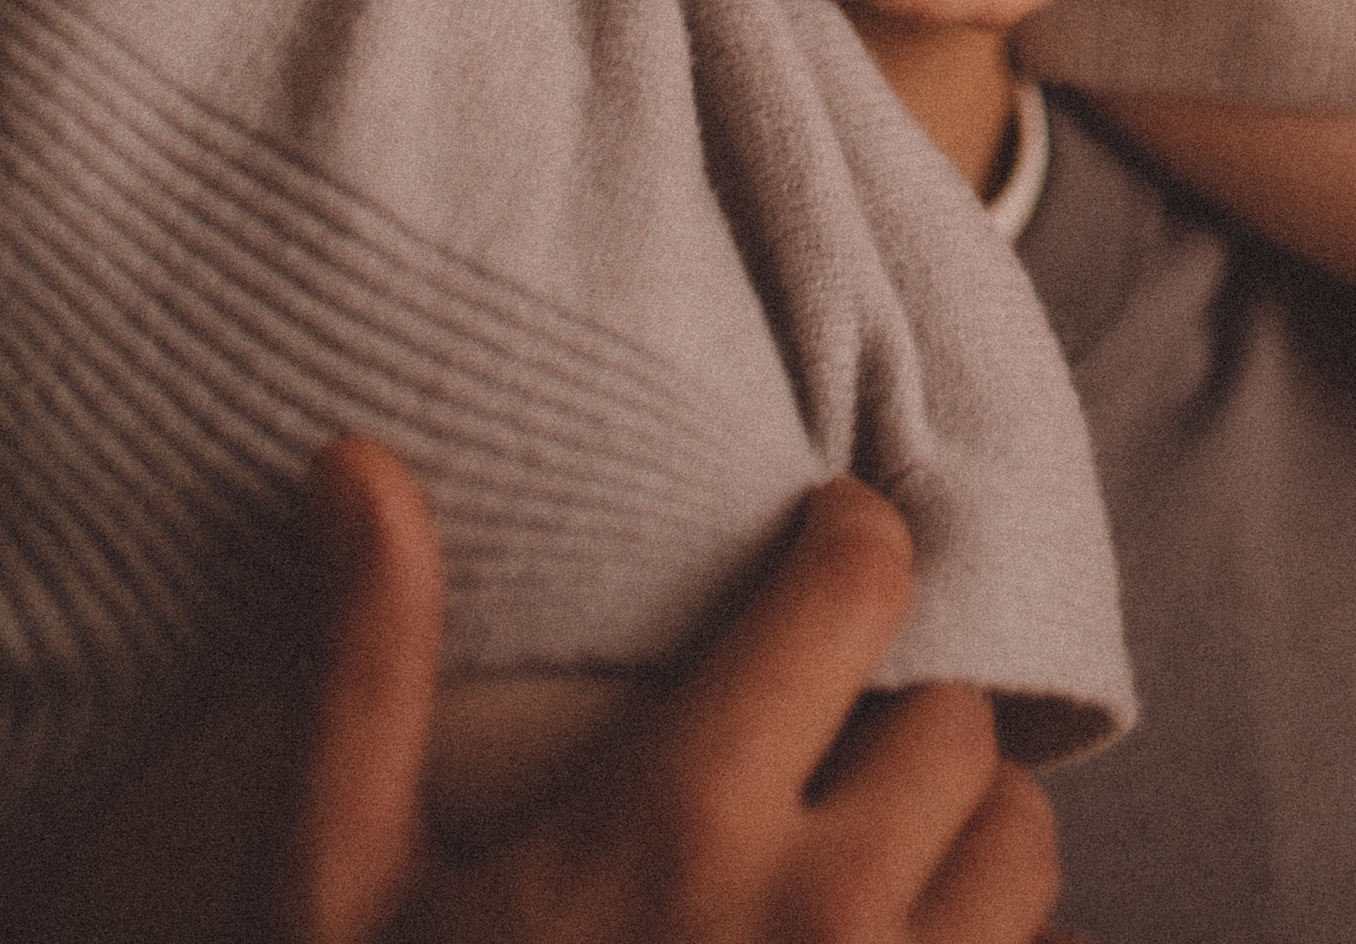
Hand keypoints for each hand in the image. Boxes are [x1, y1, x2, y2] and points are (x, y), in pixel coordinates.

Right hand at [288, 443, 1071, 943]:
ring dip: (964, 842)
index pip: (860, 585)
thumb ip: (367, 672)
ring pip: (1022, 855)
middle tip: (825, 746)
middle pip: (959, 720)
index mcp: (679, 824)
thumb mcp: (333, 895)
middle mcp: (816, 921)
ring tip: (867, 863)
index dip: (853, 544)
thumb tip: (353, 459)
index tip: (825, 553)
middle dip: (900, 714)